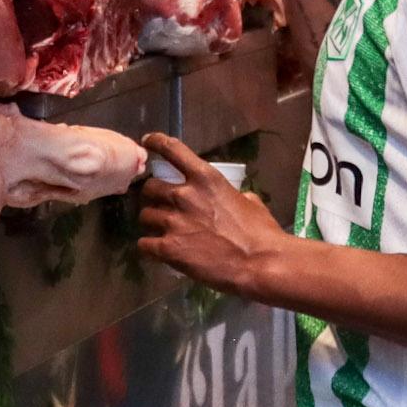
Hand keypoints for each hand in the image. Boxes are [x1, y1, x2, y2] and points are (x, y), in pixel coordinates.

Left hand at [136, 134, 290, 301]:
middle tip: (162, 207)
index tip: (147, 142)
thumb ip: (235, 195)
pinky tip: (158, 252)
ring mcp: (173, 221)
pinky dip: (149, 248)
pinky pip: (144, 244)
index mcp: (205, 178)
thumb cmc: (262, 233)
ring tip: (163, 233)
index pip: (172, 149)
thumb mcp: (250, 202)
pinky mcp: (168, 247)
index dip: (155, 142)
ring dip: (152, 223)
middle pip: (149, 187)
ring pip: (145, 216)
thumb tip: (238, 199)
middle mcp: (184, 195)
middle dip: (153, 197)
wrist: (260, 264)